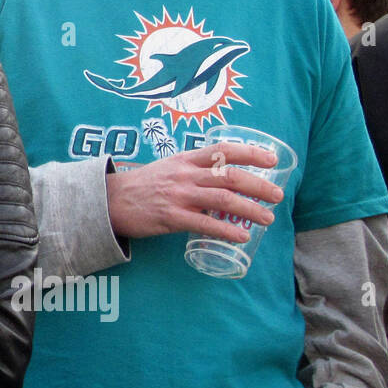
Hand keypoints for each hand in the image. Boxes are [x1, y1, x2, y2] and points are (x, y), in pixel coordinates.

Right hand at [106, 143, 283, 241]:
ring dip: (250, 209)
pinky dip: (226, 231)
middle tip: (278, 195)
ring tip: (268, 218)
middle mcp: (185, 174)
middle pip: (230, 176)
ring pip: (222, 199)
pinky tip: (241, 237)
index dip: (251, 153)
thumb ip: (195, 170)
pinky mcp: (171, 217)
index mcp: (186, 159)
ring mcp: (178, 195)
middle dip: (259, 185)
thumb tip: (225, 177)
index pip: (224, 150)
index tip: (273, 160)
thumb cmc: (143, 185)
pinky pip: (204, 224)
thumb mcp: (169, 167)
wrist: (110, 200)